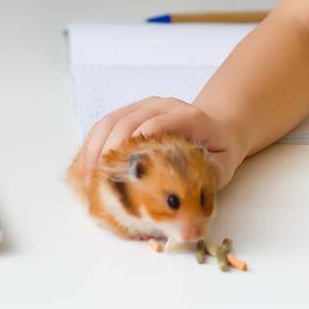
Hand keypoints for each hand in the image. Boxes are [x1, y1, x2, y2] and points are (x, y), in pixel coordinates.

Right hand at [79, 96, 245, 189]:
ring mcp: (145, 107)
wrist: (216, 128)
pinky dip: (91, 146)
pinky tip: (85, 168)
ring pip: (111, 121)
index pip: (162, 123)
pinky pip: (105, 125)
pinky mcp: (131, 112)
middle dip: (110, 152)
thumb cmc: (218, 150)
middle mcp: (164, 106)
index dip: (141, 140)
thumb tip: (191, 202)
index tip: (126, 166)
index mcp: (190, 117)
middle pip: (129, 121)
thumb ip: (212, 177)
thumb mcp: (224, 165)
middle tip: (98, 184)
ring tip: (86, 181)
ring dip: (94, 151)